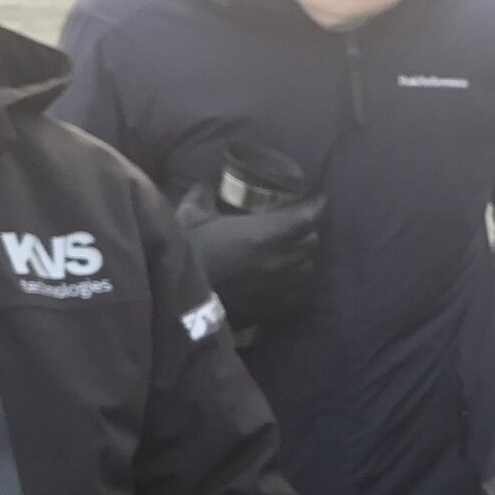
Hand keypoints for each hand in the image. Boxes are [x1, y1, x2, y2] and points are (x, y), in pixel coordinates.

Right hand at [176, 193, 322, 324]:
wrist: (175, 303)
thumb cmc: (185, 254)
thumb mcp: (191, 217)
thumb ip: (202, 196)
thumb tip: (206, 185)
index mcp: (262, 235)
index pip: (306, 219)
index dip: (316, 207)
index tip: (319, 199)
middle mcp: (277, 262)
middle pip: (312, 244)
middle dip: (309, 232)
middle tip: (299, 226)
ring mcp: (277, 289)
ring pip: (307, 270)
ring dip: (304, 258)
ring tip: (293, 252)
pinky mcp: (270, 310)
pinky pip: (296, 294)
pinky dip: (296, 283)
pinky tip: (285, 279)